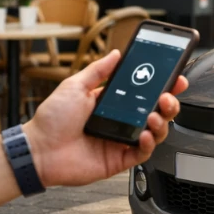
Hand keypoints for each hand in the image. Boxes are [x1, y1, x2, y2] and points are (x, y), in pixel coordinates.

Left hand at [22, 50, 187, 188]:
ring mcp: (121, 140)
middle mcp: (121, 121)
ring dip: (161, 122)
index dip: (163, 85)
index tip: (175, 77)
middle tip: (169, 96)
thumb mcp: (75, 86)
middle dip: (169, 103)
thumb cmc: (52, 120)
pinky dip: (149, 144)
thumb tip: (116, 54)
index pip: (145, 92)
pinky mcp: (119, 160)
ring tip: (154, 115)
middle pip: (156, 111)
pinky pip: (143, 153)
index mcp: (112, 103)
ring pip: (155, 132)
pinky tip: (145, 135)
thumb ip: (98, 71)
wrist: (39, 150)